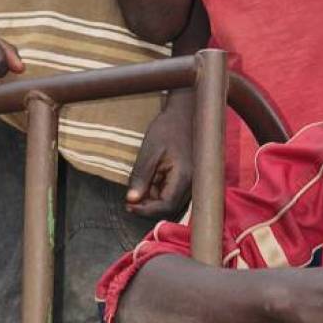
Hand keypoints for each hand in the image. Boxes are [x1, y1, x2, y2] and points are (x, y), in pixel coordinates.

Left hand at [125, 91, 193, 217]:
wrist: (185, 112)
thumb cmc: (168, 128)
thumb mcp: (150, 151)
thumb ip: (140, 177)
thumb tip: (131, 200)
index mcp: (184, 177)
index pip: (165, 206)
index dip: (145, 210)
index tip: (128, 205)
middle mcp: (193, 183)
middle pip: (169, 208)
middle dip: (149, 206)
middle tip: (130, 199)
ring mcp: (193, 181)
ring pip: (172, 202)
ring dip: (154, 199)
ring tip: (139, 186)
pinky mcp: (190, 177)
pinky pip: (175, 192)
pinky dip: (161, 191)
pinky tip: (151, 180)